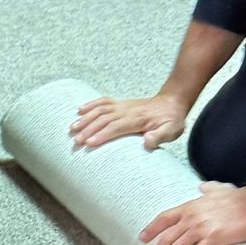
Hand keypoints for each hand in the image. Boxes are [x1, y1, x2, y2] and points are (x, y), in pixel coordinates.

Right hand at [71, 91, 186, 152]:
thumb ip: (160, 136)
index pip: (116, 127)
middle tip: (76, 141)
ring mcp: (122, 105)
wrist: (173, 102)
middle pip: (104, 119)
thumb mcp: (172, 131)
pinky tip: (79, 110)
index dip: (102, 135)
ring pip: (100, 110)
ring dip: (85, 118)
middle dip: (88, 129)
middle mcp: (127, 110)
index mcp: (138, 119)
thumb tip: (147, 141)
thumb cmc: (171, 120)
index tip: (89, 143)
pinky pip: (103, 102)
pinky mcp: (121, 103)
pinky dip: (90, 105)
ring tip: (72, 128)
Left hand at [142, 184, 245, 244]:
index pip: (164, 218)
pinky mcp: (213, 238)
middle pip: (166, 238)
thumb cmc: (238, 197)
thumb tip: (202, 186)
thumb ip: (208, 188)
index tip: (142, 239)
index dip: (152, 229)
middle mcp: (191, 218)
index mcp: (190, 207)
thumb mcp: (219, 189)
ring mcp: (201, 228)